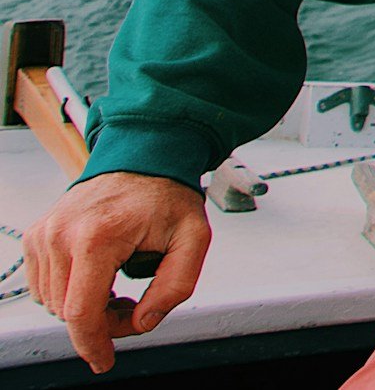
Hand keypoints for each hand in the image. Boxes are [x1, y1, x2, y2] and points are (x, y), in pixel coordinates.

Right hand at [24, 172, 211, 373]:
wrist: (143, 157)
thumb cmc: (167, 195)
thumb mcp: (193, 238)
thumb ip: (176, 285)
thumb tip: (143, 323)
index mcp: (97, 237)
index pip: (81, 311)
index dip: (92, 344)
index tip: (103, 361)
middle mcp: (61, 235)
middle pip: (67, 311)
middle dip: (101, 322)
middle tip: (135, 307)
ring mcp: (44, 234)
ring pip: (53, 302)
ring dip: (85, 308)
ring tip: (119, 288)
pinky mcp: (37, 235)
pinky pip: (44, 285)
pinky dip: (69, 292)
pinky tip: (99, 278)